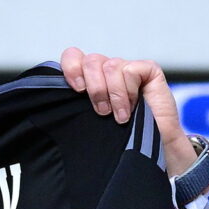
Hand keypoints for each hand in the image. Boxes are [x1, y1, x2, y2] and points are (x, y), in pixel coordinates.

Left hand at [60, 48, 198, 171]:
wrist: (153, 151)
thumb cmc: (122, 138)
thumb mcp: (91, 121)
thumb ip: (75, 105)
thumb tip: (55, 98)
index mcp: (91, 79)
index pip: (73, 57)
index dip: (71, 68)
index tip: (77, 90)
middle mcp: (108, 71)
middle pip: (91, 60)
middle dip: (95, 88)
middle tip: (102, 112)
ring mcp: (128, 69)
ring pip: (110, 66)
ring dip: (114, 95)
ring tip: (120, 116)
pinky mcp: (148, 70)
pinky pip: (130, 70)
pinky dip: (129, 90)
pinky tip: (135, 106)